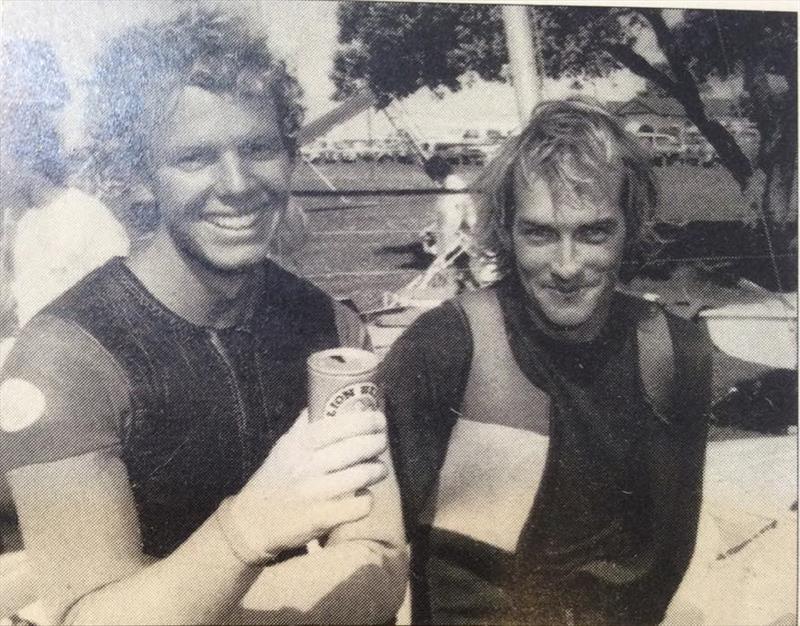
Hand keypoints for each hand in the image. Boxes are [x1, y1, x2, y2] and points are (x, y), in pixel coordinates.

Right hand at [226, 408, 388, 557]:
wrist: (253, 522)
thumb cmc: (275, 478)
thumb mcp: (284, 446)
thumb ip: (304, 425)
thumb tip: (325, 397)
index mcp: (298, 445)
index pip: (337, 426)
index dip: (364, 420)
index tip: (379, 419)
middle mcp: (306, 467)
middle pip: (355, 448)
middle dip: (377, 443)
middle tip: (382, 442)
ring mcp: (315, 494)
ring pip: (361, 476)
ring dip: (377, 470)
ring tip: (380, 469)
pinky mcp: (322, 518)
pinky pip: (358, 506)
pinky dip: (367, 500)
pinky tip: (365, 496)